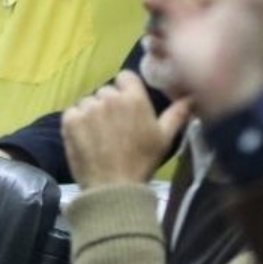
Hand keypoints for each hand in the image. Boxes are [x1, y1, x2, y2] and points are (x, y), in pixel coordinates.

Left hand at [62, 72, 182, 187]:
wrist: (113, 187)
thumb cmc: (142, 162)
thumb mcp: (164, 138)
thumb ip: (177, 113)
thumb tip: (193, 97)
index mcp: (134, 98)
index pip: (125, 77)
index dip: (126, 90)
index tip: (128, 107)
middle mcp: (109, 98)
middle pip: (106, 91)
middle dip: (109, 104)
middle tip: (115, 127)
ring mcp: (87, 108)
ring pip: (88, 102)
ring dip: (92, 113)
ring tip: (99, 135)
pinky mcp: (69, 120)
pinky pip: (72, 113)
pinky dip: (76, 123)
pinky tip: (85, 138)